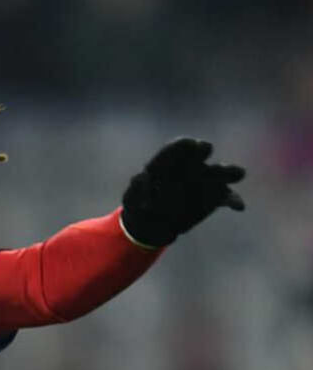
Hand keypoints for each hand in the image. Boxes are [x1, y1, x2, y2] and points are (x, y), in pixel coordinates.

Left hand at [121, 138, 245, 247]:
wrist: (152, 226)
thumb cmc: (138, 206)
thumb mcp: (131, 199)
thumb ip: (137, 188)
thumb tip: (142, 177)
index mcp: (168, 162)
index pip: (178, 148)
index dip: (184, 146)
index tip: (190, 144)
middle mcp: (189, 166)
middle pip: (201, 152)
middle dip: (203, 149)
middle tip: (204, 148)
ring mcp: (204, 181)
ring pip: (220, 172)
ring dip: (229, 171)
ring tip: (237, 174)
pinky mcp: (214, 198)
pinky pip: (228, 197)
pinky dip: (234, 200)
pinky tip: (238, 206)